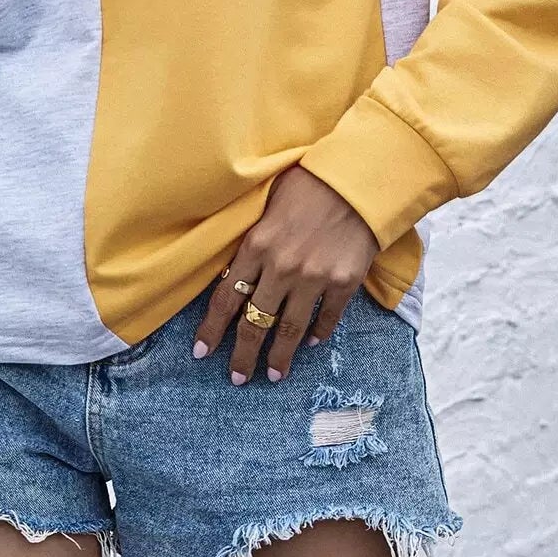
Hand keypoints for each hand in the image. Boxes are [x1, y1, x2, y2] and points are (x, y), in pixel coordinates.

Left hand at [190, 165, 380, 384]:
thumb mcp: (266, 206)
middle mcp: (281, 267)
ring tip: (272, 375)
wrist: (356, 179)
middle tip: (237, 377)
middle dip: (242, 355)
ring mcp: (314, 277)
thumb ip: (252, 242)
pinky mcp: (343, 282)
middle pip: (254, 323)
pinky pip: (326, 318)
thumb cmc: (307, 184)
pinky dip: (316, 334)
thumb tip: (233, 274)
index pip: (224, 298)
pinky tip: (309, 343)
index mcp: (256, 245)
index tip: (201, 352)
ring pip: (289, 329)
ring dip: (279, 357)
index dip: (211, 330)